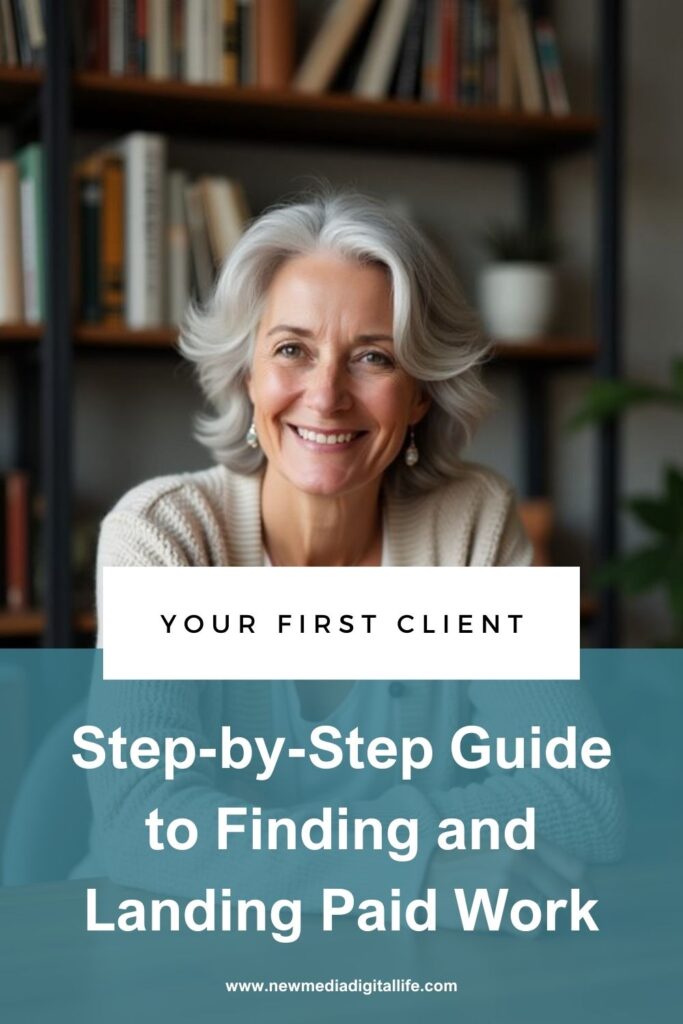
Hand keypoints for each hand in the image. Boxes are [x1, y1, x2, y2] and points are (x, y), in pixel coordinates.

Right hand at [424, 837, 587, 932]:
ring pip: (551, 914)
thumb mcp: (502, 842)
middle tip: (553, 914)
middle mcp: (519, 855)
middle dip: (567, 909)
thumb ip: (538, 856)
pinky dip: (523, 929)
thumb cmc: (466, 861)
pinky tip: (504, 918)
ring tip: (515, 910)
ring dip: (540, 918)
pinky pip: (531, 929)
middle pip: (569, 895)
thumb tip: (583, 886)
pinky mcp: (495, 907)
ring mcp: (507, 881)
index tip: (583, 902)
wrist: (423, 871)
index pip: (577, 868)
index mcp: (523, 836)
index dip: (584, 889)